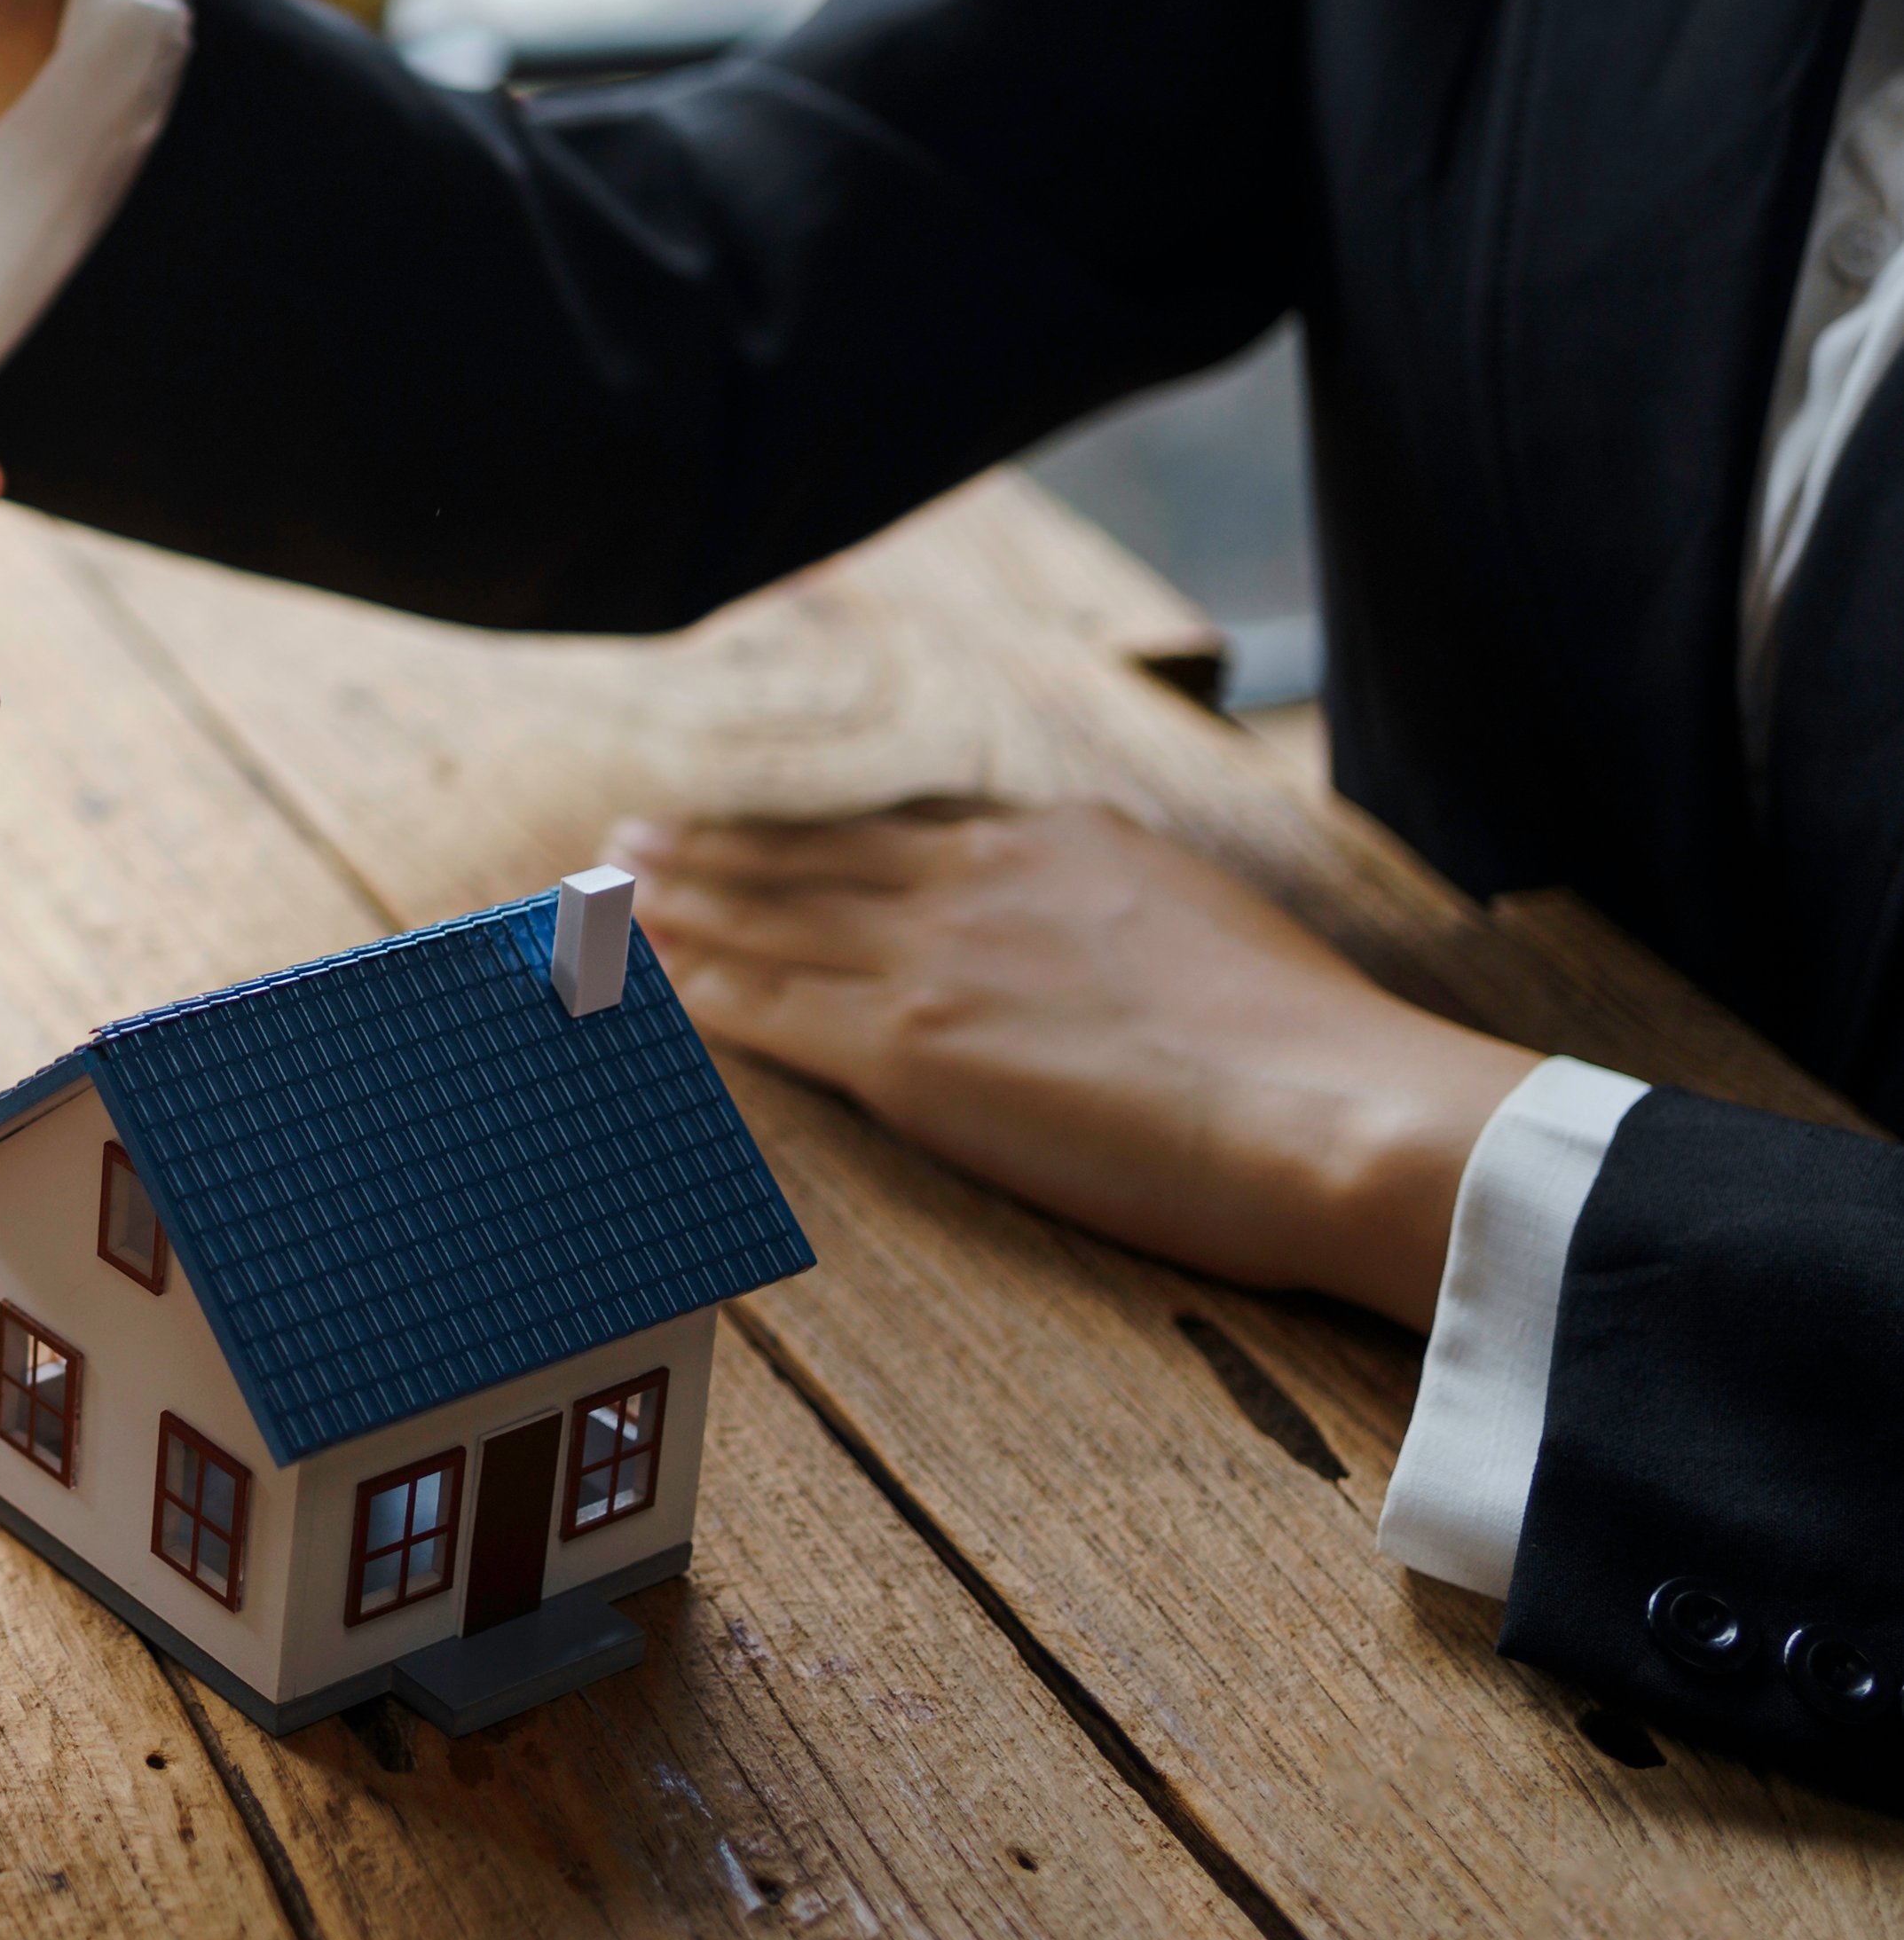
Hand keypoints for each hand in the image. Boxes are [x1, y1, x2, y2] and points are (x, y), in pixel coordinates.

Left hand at [617, 800, 1539, 1326]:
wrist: (1339, 1110)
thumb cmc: (1312, 1055)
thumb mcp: (1206, 927)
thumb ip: (1119, 915)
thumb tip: (1093, 937)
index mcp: (1057, 842)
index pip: (898, 834)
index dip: (813, 837)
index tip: (757, 830)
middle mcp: (976, 880)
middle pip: (808, 860)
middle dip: (713, 852)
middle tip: (628, 837)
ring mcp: (931, 959)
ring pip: (764, 921)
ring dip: (672, 906)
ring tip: (600, 892)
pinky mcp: (904, 1051)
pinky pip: (764, 1011)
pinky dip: (689, 988)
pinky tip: (639, 982)